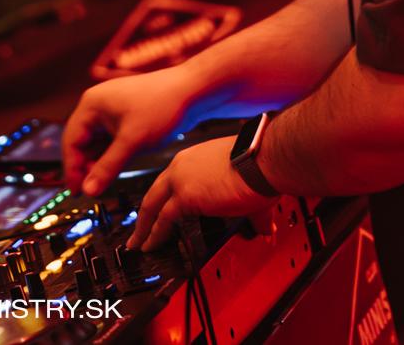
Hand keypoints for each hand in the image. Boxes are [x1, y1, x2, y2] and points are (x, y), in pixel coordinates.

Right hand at [63, 66, 201, 195]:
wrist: (194, 90)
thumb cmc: (163, 107)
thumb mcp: (132, 141)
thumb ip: (107, 168)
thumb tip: (87, 190)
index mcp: (92, 104)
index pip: (71, 140)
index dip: (71, 168)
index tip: (76, 191)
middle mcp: (98, 105)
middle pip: (81, 142)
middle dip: (84, 166)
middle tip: (89, 190)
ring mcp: (112, 111)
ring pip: (97, 142)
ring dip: (97, 162)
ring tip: (102, 183)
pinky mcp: (127, 117)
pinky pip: (111, 140)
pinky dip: (111, 155)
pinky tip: (114, 170)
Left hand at [126, 138, 271, 250]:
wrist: (264, 158)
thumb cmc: (262, 164)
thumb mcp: (248, 181)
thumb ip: (252, 208)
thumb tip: (264, 228)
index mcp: (195, 158)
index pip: (172, 180)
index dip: (164, 199)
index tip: (160, 211)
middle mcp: (183, 165)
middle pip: (155, 192)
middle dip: (145, 214)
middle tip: (139, 229)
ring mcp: (181, 180)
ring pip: (152, 206)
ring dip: (144, 228)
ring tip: (138, 244)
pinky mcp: (185, 196)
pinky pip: (163, 220)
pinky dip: (154, 235)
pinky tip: (150, 246)